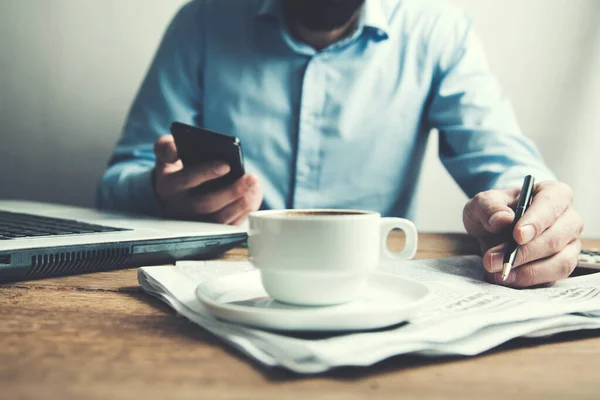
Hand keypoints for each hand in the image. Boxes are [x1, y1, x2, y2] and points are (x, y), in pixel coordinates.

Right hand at [152, 134, 262, 224]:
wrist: (175, 189)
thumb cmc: (176, 167)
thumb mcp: (166, 153)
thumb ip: (166, 146)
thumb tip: (174, 150)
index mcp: (168, 186)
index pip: (186, 180)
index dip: (206, 172)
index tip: (226, 165)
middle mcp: (179, 207)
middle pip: (206, 204)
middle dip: (231, 191)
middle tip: (251, 178)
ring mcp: (194, 222)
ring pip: (219, 219)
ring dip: (240, 205)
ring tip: (255, 187)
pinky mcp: (209, 230)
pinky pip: (228, 226)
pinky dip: (244, 213)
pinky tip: (254, 197)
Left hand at [463, 181, 583, 287]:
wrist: (492, 229)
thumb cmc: (494, 211)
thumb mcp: (481, 203)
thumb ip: (489, 207)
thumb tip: (502, 219)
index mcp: (554, 194)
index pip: (552, 205)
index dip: (536, 221)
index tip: (517, 235)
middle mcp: (568, 219)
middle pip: (556, 238)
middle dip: (524, 252)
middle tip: (492, 260)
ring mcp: (568, 245)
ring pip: (560, 263)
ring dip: (527, 271)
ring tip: (498, 272)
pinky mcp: (561, 266)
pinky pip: (552, 278)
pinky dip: (528, 281)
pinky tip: (506, 278)